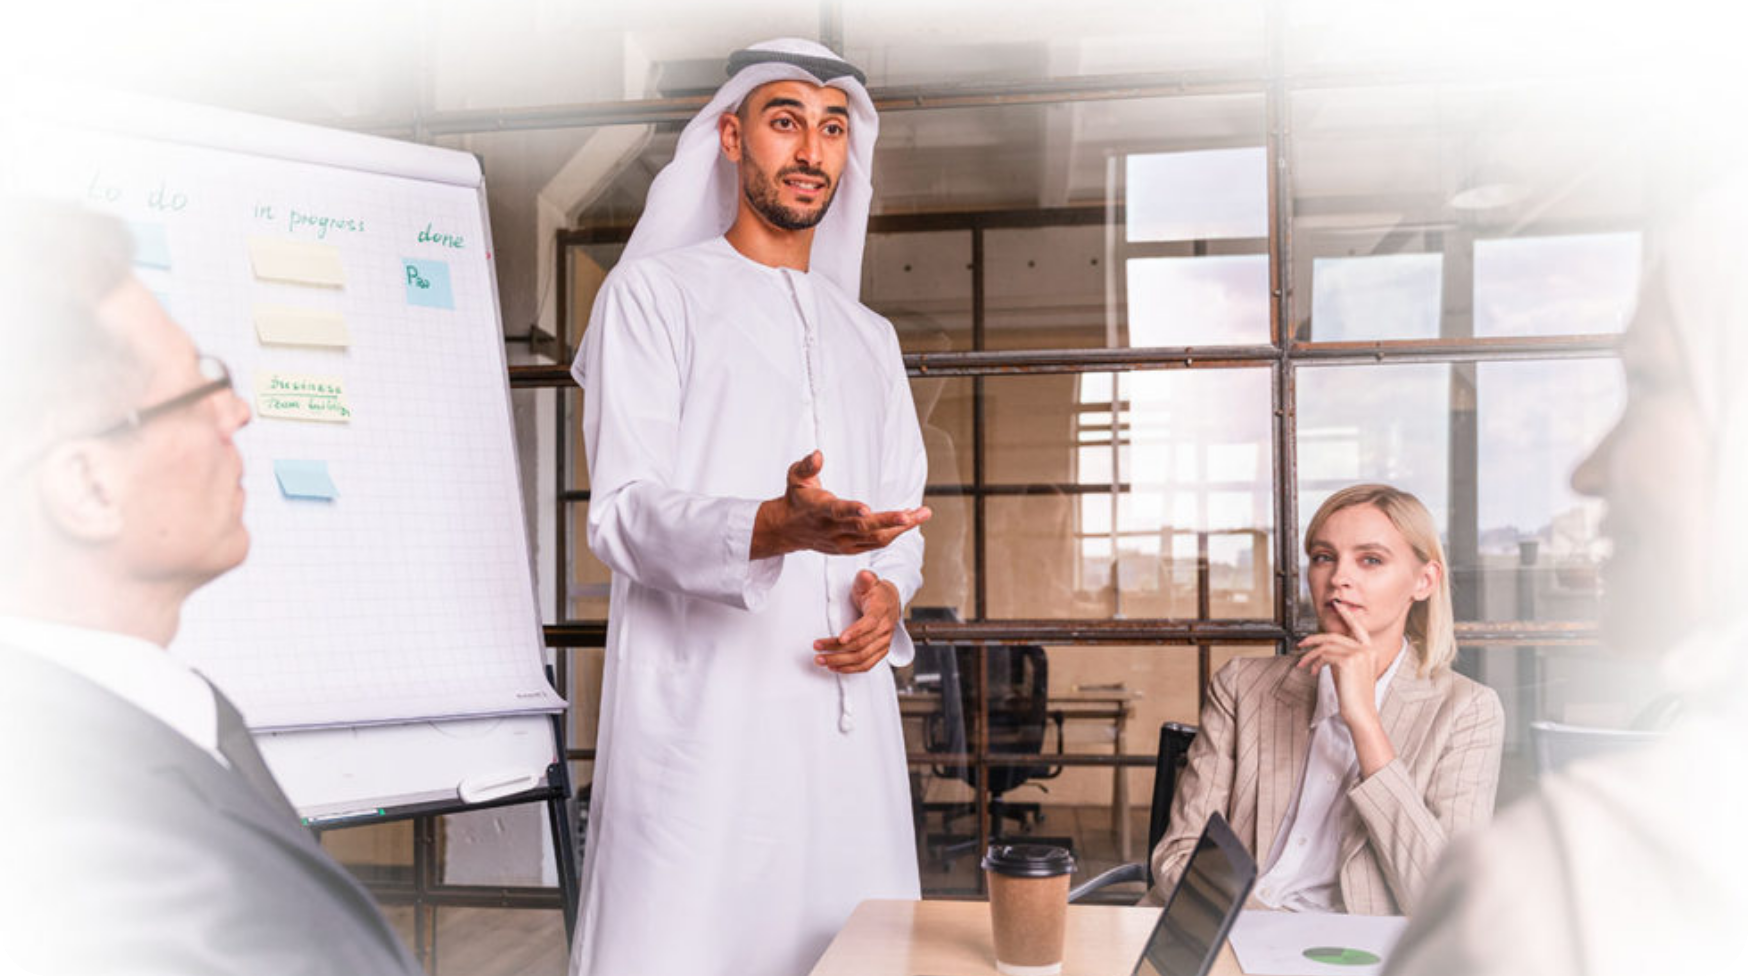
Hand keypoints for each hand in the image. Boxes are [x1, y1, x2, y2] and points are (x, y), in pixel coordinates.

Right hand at [750, 451, 930, 559]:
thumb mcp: (796, 477)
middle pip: (864, 528)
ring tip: (921, 514)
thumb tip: (817, 454)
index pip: (837, 511)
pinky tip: (909, 521)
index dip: (852, 511)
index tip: (867, 509)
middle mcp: (833, 529)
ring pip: (875, 538)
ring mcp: (842, 542)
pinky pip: (876, 543)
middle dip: (889, 521)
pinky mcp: (850, 548)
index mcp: (820, 510)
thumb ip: (807, 466)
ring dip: (900, 528)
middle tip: (910, 514)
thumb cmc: (797, 499)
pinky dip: (894, 533)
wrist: (788, 529)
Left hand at [813, 570, 900, 672]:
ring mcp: (884, 642)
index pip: (870, 623)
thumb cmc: (875, 592)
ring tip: (821, 659)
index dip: (856, 632)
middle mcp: (885, 629)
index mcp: (882, 610)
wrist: (890, 601)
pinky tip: (835, 667)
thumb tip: (865, 575)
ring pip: (862, 658)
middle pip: (861, 644)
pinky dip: (850, 669)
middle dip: (837, 649)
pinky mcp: (880, 651)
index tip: (841, 638)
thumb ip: (865, 579)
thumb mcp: (869, 581)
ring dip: (840, 662)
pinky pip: (866, 665)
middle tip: (818, 648)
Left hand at [1297, 601, 1397, 775]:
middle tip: (1300, 644)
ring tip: (1302, 665)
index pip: (1358, 627)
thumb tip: (1323, 651)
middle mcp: (1367, 650)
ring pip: (1326, 646)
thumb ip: (1342, 658)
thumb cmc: (1354, 697)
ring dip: (1310, 656)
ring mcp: (1358, 654)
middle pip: (1334, 636)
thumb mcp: (1349, 673)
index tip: (1337, 605)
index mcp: (1370, 651)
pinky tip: (1311, 672)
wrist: (1361, 714)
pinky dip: (1314, 663)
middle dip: (1314, 639)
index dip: (1347, 615)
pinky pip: (1324, 656)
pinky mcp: (1347, 662)